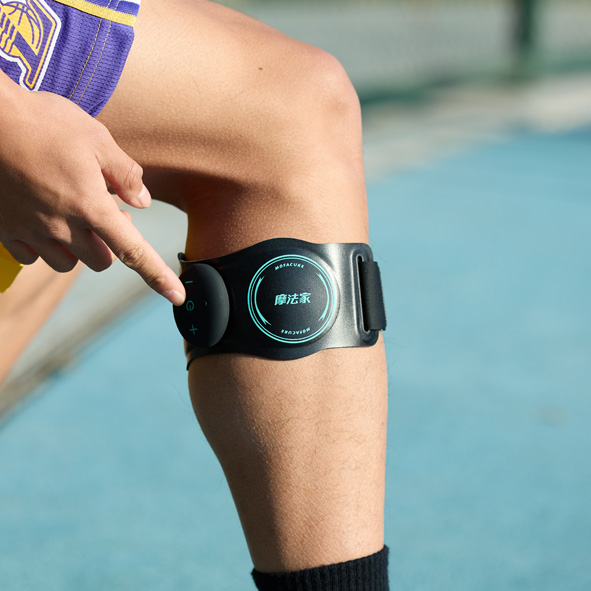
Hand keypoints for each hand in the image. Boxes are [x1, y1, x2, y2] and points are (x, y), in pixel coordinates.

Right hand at [0, 87, 184, 304]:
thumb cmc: (42, 123)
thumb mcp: (96, 138)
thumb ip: (126, 174)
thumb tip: (143, 201)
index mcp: (91, 207)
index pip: (134, 252)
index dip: (158, 276)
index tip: (177, 296)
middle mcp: (62, 227)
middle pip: (100, 262)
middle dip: (109, 246)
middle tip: (103, 215)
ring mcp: (31, 232)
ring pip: (67, 263)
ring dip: (78, 249)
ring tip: (71, 216)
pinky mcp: (6, 231)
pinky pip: (32, 257)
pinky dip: (44, 247)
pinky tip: (43, 220)